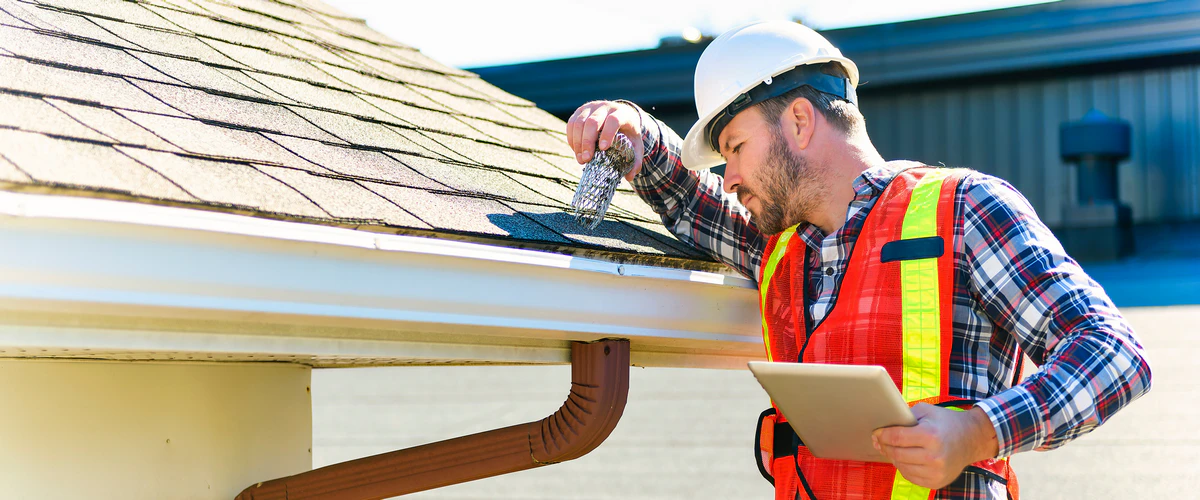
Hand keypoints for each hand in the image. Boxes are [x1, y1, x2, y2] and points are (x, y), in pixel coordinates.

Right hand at [565, 100, 644, 179]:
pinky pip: (571, 123)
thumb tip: (629, 177)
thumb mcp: (636, 145)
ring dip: (577, 142)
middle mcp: (605, 107)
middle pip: (593, 122)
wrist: (620, 115)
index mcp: (622, 113)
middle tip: (587, 159)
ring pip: (579, 123)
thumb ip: (636, 161)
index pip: (613, 120)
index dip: (607, 134)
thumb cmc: (628, 133)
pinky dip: (571, 138)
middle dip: (588, 142)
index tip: (603, 149)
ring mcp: (591, 107)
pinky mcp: (580, 111)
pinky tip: (576, 151)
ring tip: (581, 159)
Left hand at [872, 404, 999, 488]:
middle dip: (884, 446)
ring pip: (901, 467)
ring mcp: (936, 471)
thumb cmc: (945, 422)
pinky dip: (904, 468)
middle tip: (879, 441)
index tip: (876, 433)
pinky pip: (911, 477)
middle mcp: (934, 456)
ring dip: (893, 457)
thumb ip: (905, 416)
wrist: (971, 439)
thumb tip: (882, 426)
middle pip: (896, 454)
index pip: (896, 438)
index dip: (882, 435)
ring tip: (892, 449)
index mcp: (930, 435)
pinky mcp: (937, 481)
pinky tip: (905, 459)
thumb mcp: (926, 411)